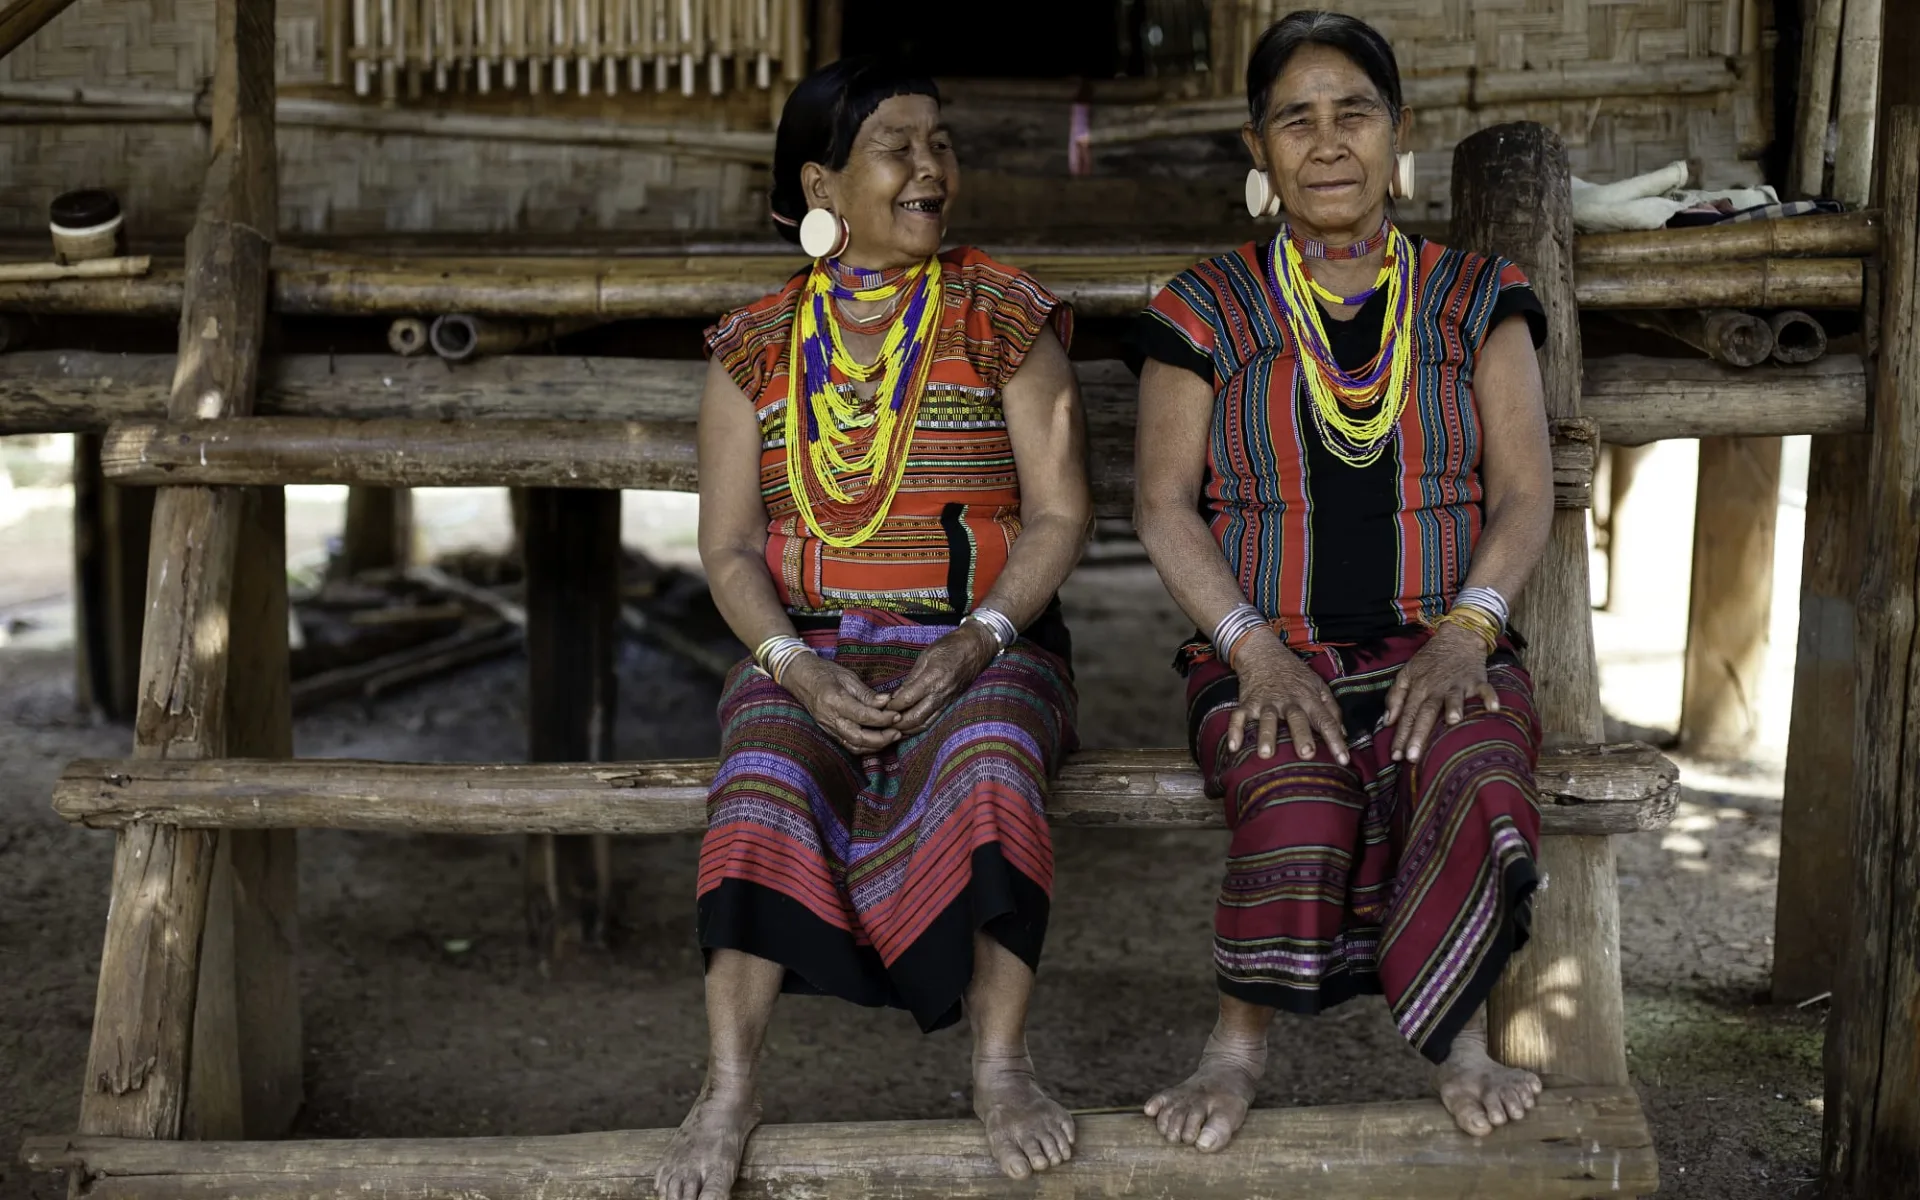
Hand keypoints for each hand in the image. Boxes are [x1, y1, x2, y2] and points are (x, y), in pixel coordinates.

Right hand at [781, 654, 902, 753]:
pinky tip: (878, 741)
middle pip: (858, 737)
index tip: (897, 714)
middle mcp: (830, 718)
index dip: (882, 718)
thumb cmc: (824, 672)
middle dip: (881, 738)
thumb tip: (886, 702)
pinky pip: (848, 745)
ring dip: (875, 745)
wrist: (800, 677)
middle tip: (898, 731)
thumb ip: (866, 693)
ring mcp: (828, 728)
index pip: (863, 715)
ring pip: (854, 745)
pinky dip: (865, 747)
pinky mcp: (829, 732)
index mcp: (834, 700)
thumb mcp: (847, 676)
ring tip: (892, 736)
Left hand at [881, 622, 999, 734]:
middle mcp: (940, 694)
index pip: (906, 699)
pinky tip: (908, 728)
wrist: (975, 648)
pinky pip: (933, 721)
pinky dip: (919, 727)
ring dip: (907, 730)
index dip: (891, 707)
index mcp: (932, 678)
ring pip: (924, 724)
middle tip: (882, 723)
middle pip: (915, 718)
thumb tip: (895, 696)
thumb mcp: (926, 656)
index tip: (879, 708)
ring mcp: (947, 701)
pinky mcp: (950, 705)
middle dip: (896, 724)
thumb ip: (911, 678)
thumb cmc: (950, 647)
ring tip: (891, 729)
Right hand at [1227, 636, 1349, 763]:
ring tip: (1266, 754)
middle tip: (1307, 754)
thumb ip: (1332, 709)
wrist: (1263, 653)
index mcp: (1309, 699)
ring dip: (1266, 735)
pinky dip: (1235, 730)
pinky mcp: (1248, 702)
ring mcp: (1267, 702)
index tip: (1344, 760)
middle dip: (1302, 736)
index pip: (1326, 721)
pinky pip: (1239, 716)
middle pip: (1297, 719)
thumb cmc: (1294, 674)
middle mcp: (1289, 701)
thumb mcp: (1318, 685)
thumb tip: (1344, 733)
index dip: (1336, 740)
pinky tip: (1234, 747)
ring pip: (1267, 719)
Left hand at [1384, 625, 1500, 762]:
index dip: (1400, 736)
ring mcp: (1457, 684)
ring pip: (1454, 698)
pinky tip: (1493, 708)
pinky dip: (1489, 697)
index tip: (1396, 757)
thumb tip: (1387, 722)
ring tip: (1452, 722)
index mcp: (1418, 688)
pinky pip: (1484, 689)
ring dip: (1453, 708)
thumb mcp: (1407, 674)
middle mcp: (1436, 688)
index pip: (1407, 715)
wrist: (1457, 638)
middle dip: (1418, 735)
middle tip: (1413, 757)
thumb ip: (1396, 697)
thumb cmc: (1429, 661)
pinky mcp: (1477, 680)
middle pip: (1425, 712)